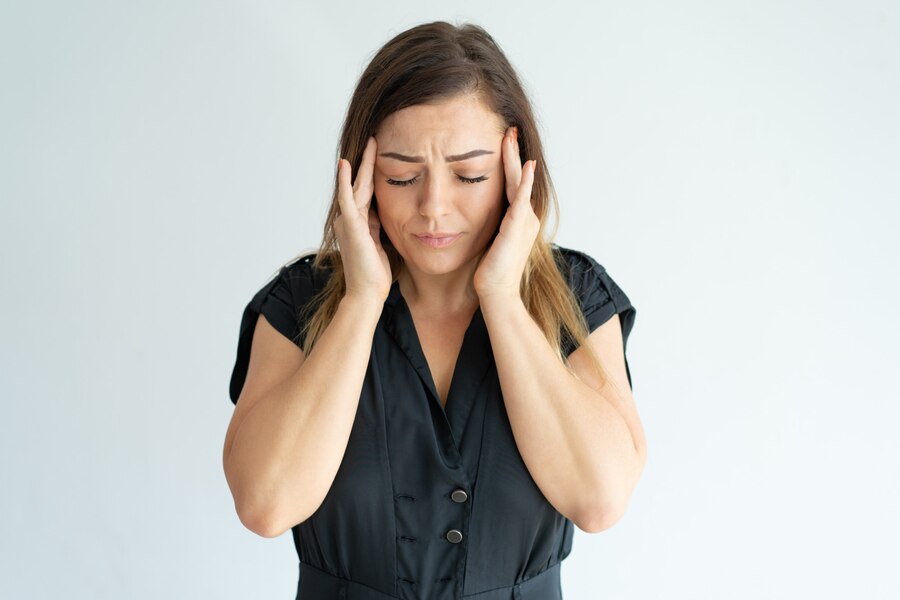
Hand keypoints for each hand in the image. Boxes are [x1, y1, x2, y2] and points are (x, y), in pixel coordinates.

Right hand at [333, 136, 391, 302]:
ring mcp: (347, 221)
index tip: (381, 156)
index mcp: (359, 223)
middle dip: (368, 163)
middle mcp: (349, 219)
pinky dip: (345, 181)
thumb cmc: (375, 274)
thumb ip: (379, 226)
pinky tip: (346, 164)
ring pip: (356, 186)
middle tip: (375, 140)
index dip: (372, 175)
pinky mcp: (349, 226)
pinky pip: (347, 198)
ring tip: (370, 144)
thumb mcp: (381, 243)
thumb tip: (385, 212)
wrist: (367, 293)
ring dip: (362, 165)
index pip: (366, 193)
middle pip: (360, 185)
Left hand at [473, 126, 539, 299]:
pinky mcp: (518, 227)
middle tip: (509, 129)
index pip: (511, 184)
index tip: (502, 141)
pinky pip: (521, 198)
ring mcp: (524, 221)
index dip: (507, 163)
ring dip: (516, 159)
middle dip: (513, 153)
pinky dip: (523, 181)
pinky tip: (525, 165)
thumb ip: (486, 225)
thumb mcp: (487, 241)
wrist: (496, 293)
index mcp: (517, 219)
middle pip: (517, 177)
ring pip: (519, 182)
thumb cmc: (488, 273)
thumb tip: (469, 214)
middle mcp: (525, 217)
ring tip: (511, 137)